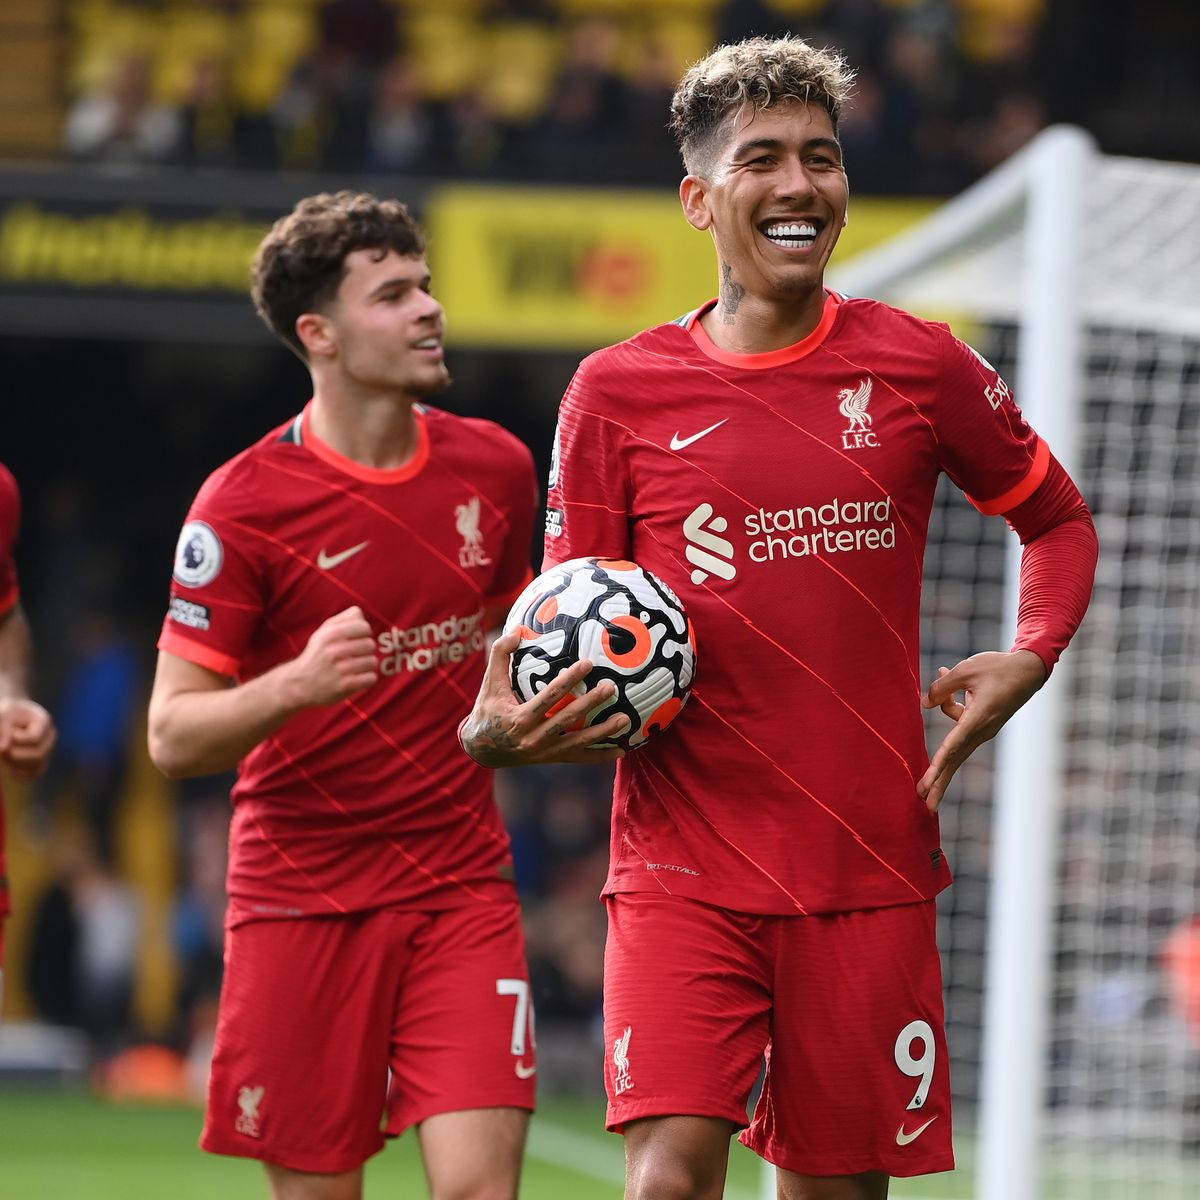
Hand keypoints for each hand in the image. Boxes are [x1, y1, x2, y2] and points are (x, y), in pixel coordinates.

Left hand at [0, 696, 55, 779]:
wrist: (10, 717)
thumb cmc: (6, 714)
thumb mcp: (3, 715)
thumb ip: (4, 729)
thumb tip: (4, 749)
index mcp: (44, 720)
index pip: (34, 739)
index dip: (15, 739)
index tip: (5, 733)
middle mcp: (50, 736)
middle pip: (38, 755)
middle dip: (15, 756)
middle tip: (0, 750)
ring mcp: (47, 749)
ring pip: (36, 766)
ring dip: (15, 765)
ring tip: (3, 755)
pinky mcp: (41, 760)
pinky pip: (35, 774)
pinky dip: (21, 774)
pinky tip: (9, 769)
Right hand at [283, 606, 377, 707]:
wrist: (299, 684)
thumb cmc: (317, 654)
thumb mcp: (324, 632)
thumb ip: (343, 619)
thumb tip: (360, 613)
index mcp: (330, 635)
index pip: (364, 627)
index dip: (364, 633)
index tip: (358, 639)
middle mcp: (333, 651)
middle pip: (370, 645)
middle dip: (366, 650)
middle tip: (357, 655)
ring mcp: (339, 670)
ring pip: (372, 662)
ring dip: (367, 665)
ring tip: (357, 667)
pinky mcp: (344, 686)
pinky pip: (371, 678)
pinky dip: (367, 679)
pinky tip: (358, 678)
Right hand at [461, 632, 628, 766]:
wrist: (483, 750)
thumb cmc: (488, 710)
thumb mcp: (489, 683)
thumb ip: (500, 654)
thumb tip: (517, 629)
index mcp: (520, 719)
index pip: (549, 697)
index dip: (568, 681)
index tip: (588, 663)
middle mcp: (534, 738)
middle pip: (568, 719)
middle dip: (591, 703)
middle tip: (611, 688)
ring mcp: (545, 752)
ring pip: (578, 742)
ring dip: (603, 732)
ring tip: (626, 719)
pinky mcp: (552, 759)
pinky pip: (579, 758)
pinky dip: (600, 756)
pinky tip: (622, 750)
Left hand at [918, 649, 1045, 811]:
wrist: (1028, 670)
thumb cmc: (998, 667)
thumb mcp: (966, 670)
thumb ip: (943, 687)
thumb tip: (924, 703)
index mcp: (979, 717)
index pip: (954, 743)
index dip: (939, 762)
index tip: (930, 780)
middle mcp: (982, 729)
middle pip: (956, 759)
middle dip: (940, 782)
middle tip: (926, 805)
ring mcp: (984, 730)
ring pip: (956, 749)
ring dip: (940, 765)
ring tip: (922, 786)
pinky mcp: (984, 726)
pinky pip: (960, 730)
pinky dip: (949, 711)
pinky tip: (942, 682)